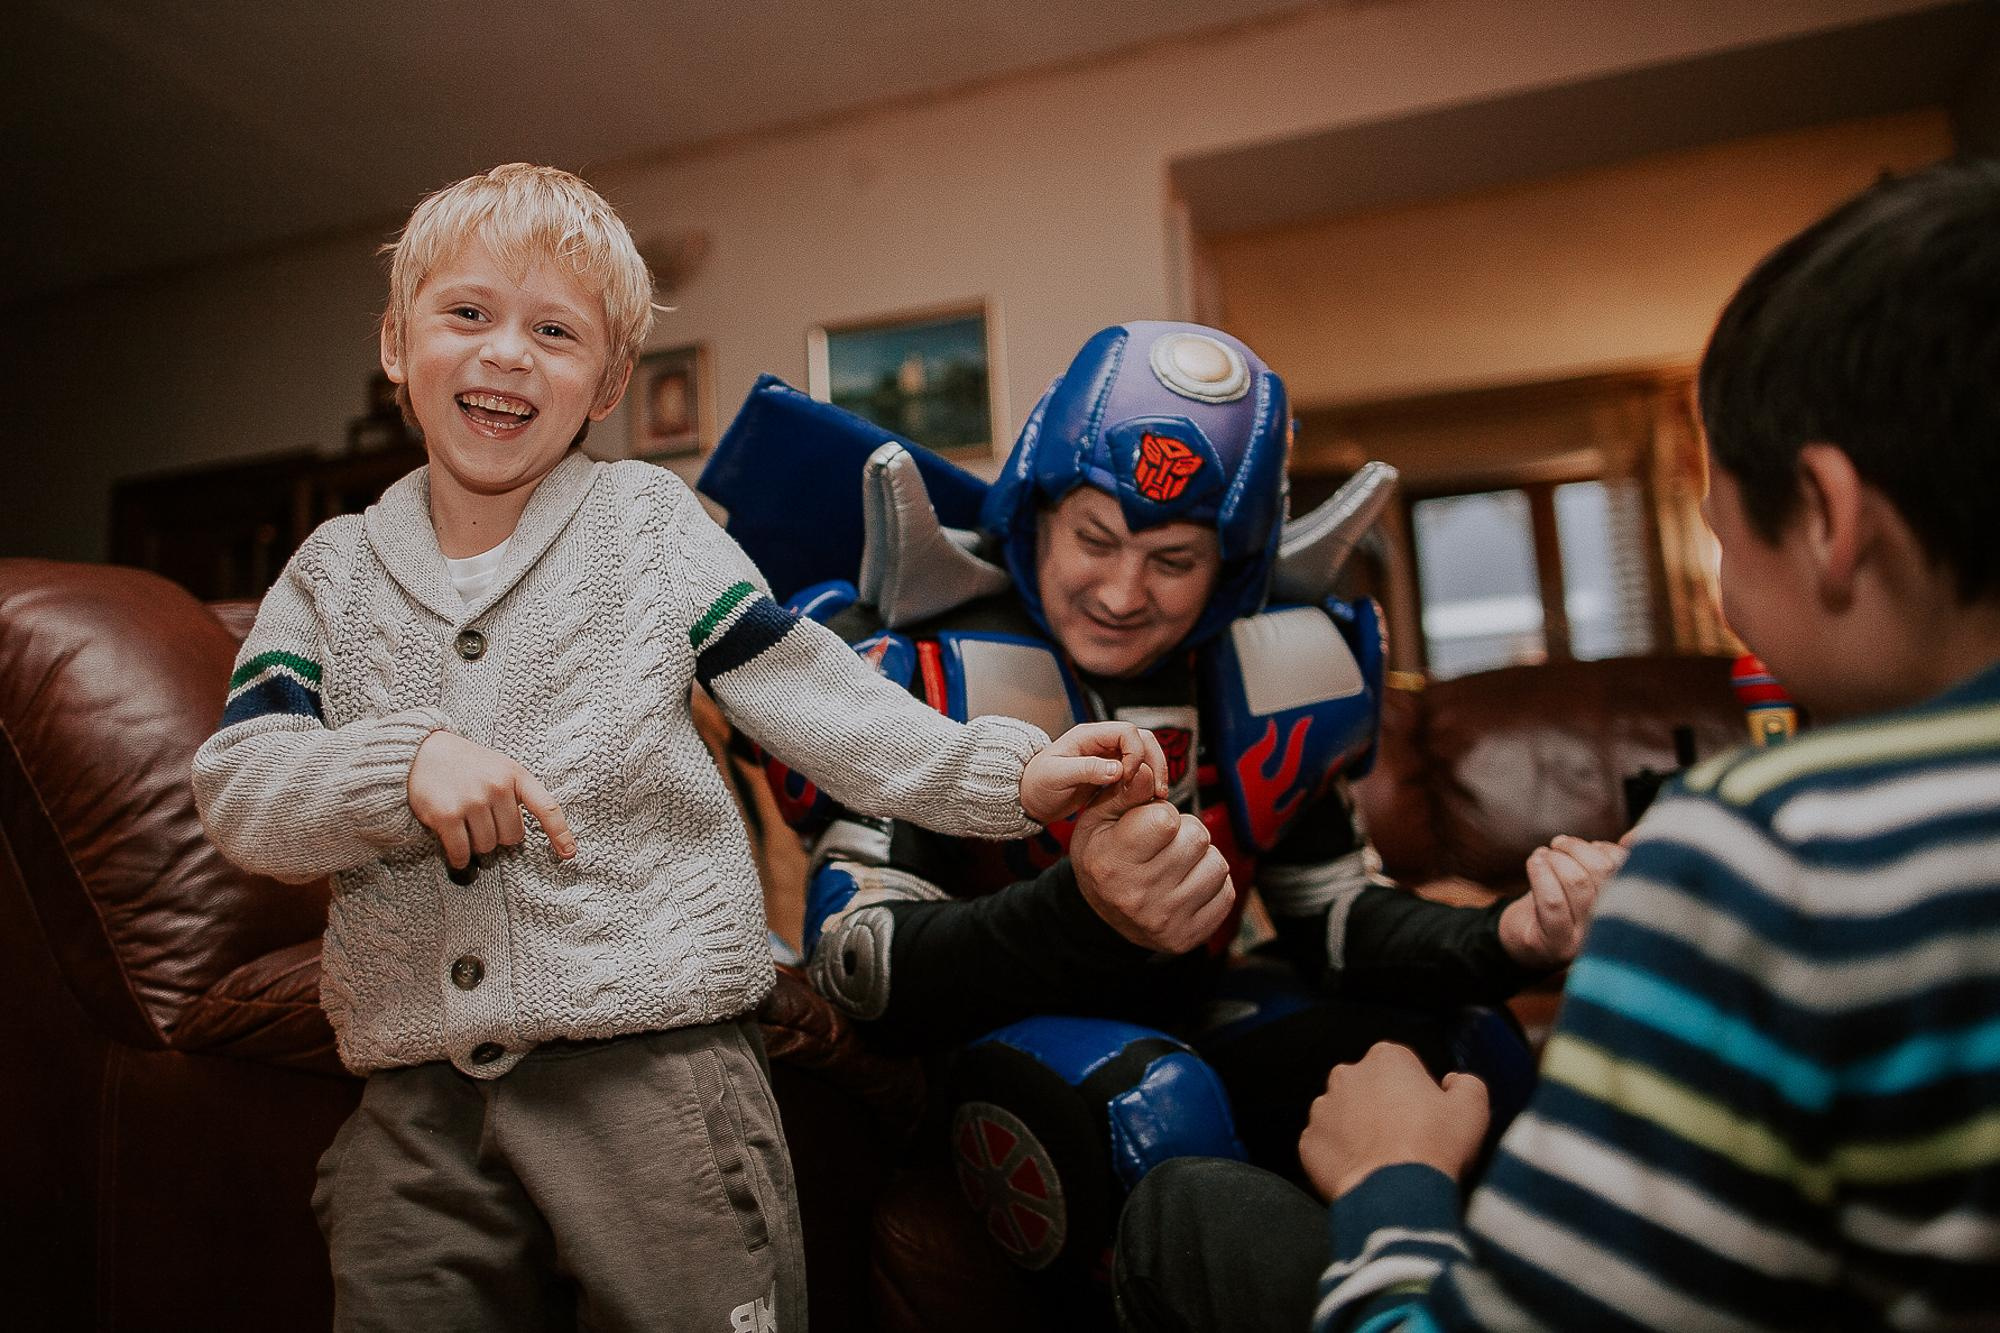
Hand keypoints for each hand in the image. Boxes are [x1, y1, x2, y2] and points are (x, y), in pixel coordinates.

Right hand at [407, 730, 576, 869]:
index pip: (546, 807)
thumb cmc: (466, 765)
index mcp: (515, 775)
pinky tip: (457, 855)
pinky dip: (459, 859)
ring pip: (487, 846)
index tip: (568, 854)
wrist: (421, 752)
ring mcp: (472, 801)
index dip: (559, 833)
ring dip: (476, 844)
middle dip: (498, 836)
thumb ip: (516, 793)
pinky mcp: (447, 815)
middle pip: (512, 837)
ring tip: (464, 823)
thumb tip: (522, 836)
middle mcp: (497, 787)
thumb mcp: (499, 767)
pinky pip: (461, 852)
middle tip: (481, 820)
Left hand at [1020, 720, 1168, 824]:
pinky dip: (1146, 782)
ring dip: (1154, 771)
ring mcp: (1107, 757)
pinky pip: (1136, 772)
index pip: (1127, 732)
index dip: (1135, 753)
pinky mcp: (1110, 773)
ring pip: (1143, 755)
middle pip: (1142, 740)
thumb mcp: (1057, 776)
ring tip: (1158, 795)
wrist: (1028, 798)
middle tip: (1158, 789)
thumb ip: (1087, 770)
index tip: (1129, 777)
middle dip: (1154, 761)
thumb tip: (1118, 769)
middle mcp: (1101, 742)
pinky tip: (1147, 799)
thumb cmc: (1036, 784)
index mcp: (1089, 736)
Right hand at [1068, 761, 1233, 952]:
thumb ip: (1125, 793)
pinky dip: (1212, 884)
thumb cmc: (1103, 858)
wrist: (1102, 919)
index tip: (1150, 824)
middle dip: (1185, 832)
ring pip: (1218, 864)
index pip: (1166, 820)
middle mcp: (1138, 896)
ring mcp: (1166, 920)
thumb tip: (1148, 769)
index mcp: (1112, 863)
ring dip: (1202, 858)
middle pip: (1198, 838)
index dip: (1163, 814)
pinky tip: (1187, 885)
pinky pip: (1226, 892)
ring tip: (1177, 864)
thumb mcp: (1098, 821)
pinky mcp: (1190, 936)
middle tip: (1166, 844)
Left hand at [1299, 1042, 1488, 1201]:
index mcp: (1386, 1058)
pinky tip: (1361, 1172)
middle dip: (1381, 1106)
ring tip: (1382, 1159)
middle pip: (1367, 1086)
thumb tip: (1454, 1082)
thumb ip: (1466, 1083)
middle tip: (1405, 1139)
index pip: (1401, 1066)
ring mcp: (1322, 1108)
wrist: (1397, 1194)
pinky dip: (1339, 1156)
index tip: (1426, 1117)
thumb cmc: (1435, 1146)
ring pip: (1342, 1114)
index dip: (1416, 1092)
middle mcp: (1346, 1075)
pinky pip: (1324, 1144)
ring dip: (1357, 1130)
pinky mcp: (1308, 1141)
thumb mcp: (1472, 1107)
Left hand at [1500, 834, 1625, 970]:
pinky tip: (1535, 862)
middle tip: (1559, 844)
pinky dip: (1540, 872)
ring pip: (1577, 882)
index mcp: (1625, 911)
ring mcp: (1585, 941)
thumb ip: (1609, 864)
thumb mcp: (1587, 883)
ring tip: (1544, 855)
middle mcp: (1611, 930)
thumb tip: (1630, 839)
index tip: (1591, 846)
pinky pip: (1552, 900)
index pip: (1629, 870)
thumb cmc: (1557, 905)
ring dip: (1556, 858)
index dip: (1609, 850)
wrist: (1523, 940)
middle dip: (1577, 849)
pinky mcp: (1557, 944)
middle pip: (1603, 872)